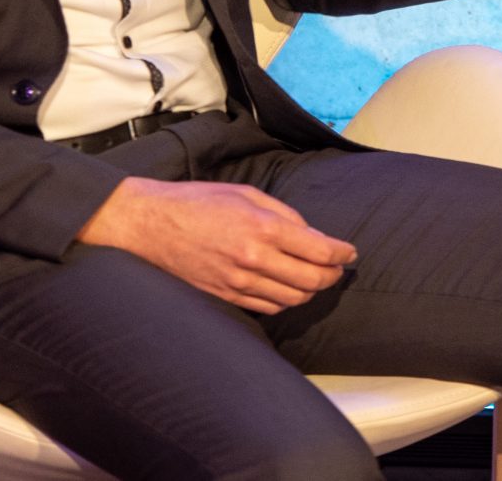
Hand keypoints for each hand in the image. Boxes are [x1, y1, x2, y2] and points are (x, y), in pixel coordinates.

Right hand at [75, 177, 357, 312]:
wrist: (151, 225)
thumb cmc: (199, 202)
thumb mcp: (247, 194)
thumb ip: (284, 215)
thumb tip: (311, 235)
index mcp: (263, 228)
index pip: (319, 250)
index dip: (342, 254)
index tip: (351, 252)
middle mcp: (253, 260)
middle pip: (311, 281)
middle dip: (332, 275)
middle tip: (339, 267)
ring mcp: (238, 283)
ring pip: (291, 299)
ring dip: (311, 291)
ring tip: (317, 278)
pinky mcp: (224, 297)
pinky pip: (266, 308)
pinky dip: (285, 301)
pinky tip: (289, 289)